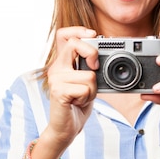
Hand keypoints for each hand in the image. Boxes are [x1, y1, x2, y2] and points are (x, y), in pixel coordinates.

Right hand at [45, 26, 98, 148]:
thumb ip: (90, 68)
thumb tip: (103, 55)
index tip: (93, 34)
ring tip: (83, 97)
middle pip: (75, 44)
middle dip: (92, 52)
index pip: (64, 35)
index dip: (78, 30)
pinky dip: (88, 98)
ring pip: (89, 74)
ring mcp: (56, 79)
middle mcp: (56, 68)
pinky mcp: (59, 92)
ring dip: (93, 89)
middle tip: (96, 66)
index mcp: (62, 63)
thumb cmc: (77, 105)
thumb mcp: (86, 82)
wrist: (65, 128)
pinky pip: (85, 89)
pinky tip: (78, 103)